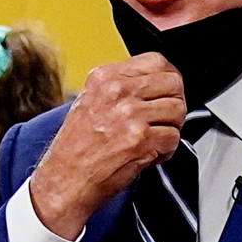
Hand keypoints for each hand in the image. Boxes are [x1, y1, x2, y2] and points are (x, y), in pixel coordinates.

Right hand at [30, 52, 185, 239]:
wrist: (64, 181)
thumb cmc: (74, 148)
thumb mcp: (89, 101)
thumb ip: (119, 86)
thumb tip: (153, 82)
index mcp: (104, 78)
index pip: (156, 61)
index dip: (169, 77)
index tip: (169, 89)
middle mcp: (116, 92)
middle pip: (173, 82)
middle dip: (175, 101)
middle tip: (166, 117)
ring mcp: (130, 115)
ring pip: (178, 110)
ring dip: (172, 127)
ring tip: (155, 137)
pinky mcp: (141, 140)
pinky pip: (174, 138)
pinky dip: (167, 150)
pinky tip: (150, 154)